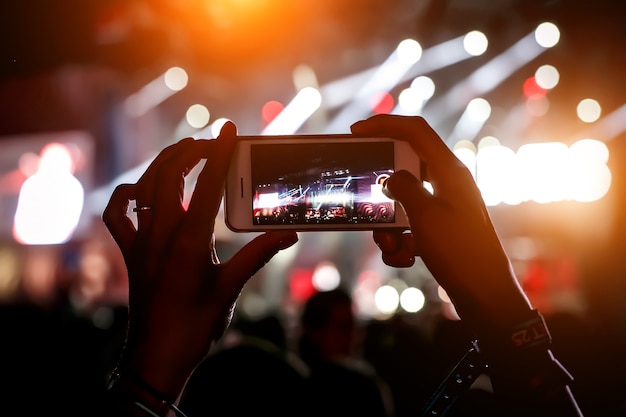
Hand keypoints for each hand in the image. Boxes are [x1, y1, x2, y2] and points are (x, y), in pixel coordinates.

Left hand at [102, 122, 297, 402]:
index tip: (228, 131)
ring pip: (145, 187)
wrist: (157, 356)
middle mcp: (161, 235)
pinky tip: (141, 190)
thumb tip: (288, 233)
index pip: (207, 186)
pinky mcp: (131, 253)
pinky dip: (127, 195)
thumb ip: (259, 255)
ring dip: (164, 164)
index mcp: (189, 241)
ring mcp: (141, 242)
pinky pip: (118, 215)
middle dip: (190, 151)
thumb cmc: (195, 326)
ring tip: (185, 153)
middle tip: (211, 141)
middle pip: (169, 176)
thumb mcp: (231, 288)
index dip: (219, 154)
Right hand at [351, 114, 530, 330]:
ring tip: (391, 246)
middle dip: (382, 192)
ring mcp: (446, 206)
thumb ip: (403, 187)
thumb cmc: (459, 251)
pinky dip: (401, 240)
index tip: (357, 131)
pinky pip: (411, 224)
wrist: (485, 294)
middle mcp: (449, 183)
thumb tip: (392, 177)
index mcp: (449, 170)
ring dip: (389, 224)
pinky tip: (406, 257)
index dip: (384, 124)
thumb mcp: (424, 214)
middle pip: (404, 170)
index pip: (415, 131)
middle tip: (366, 205)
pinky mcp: (442, 228)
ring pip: (403, 202)